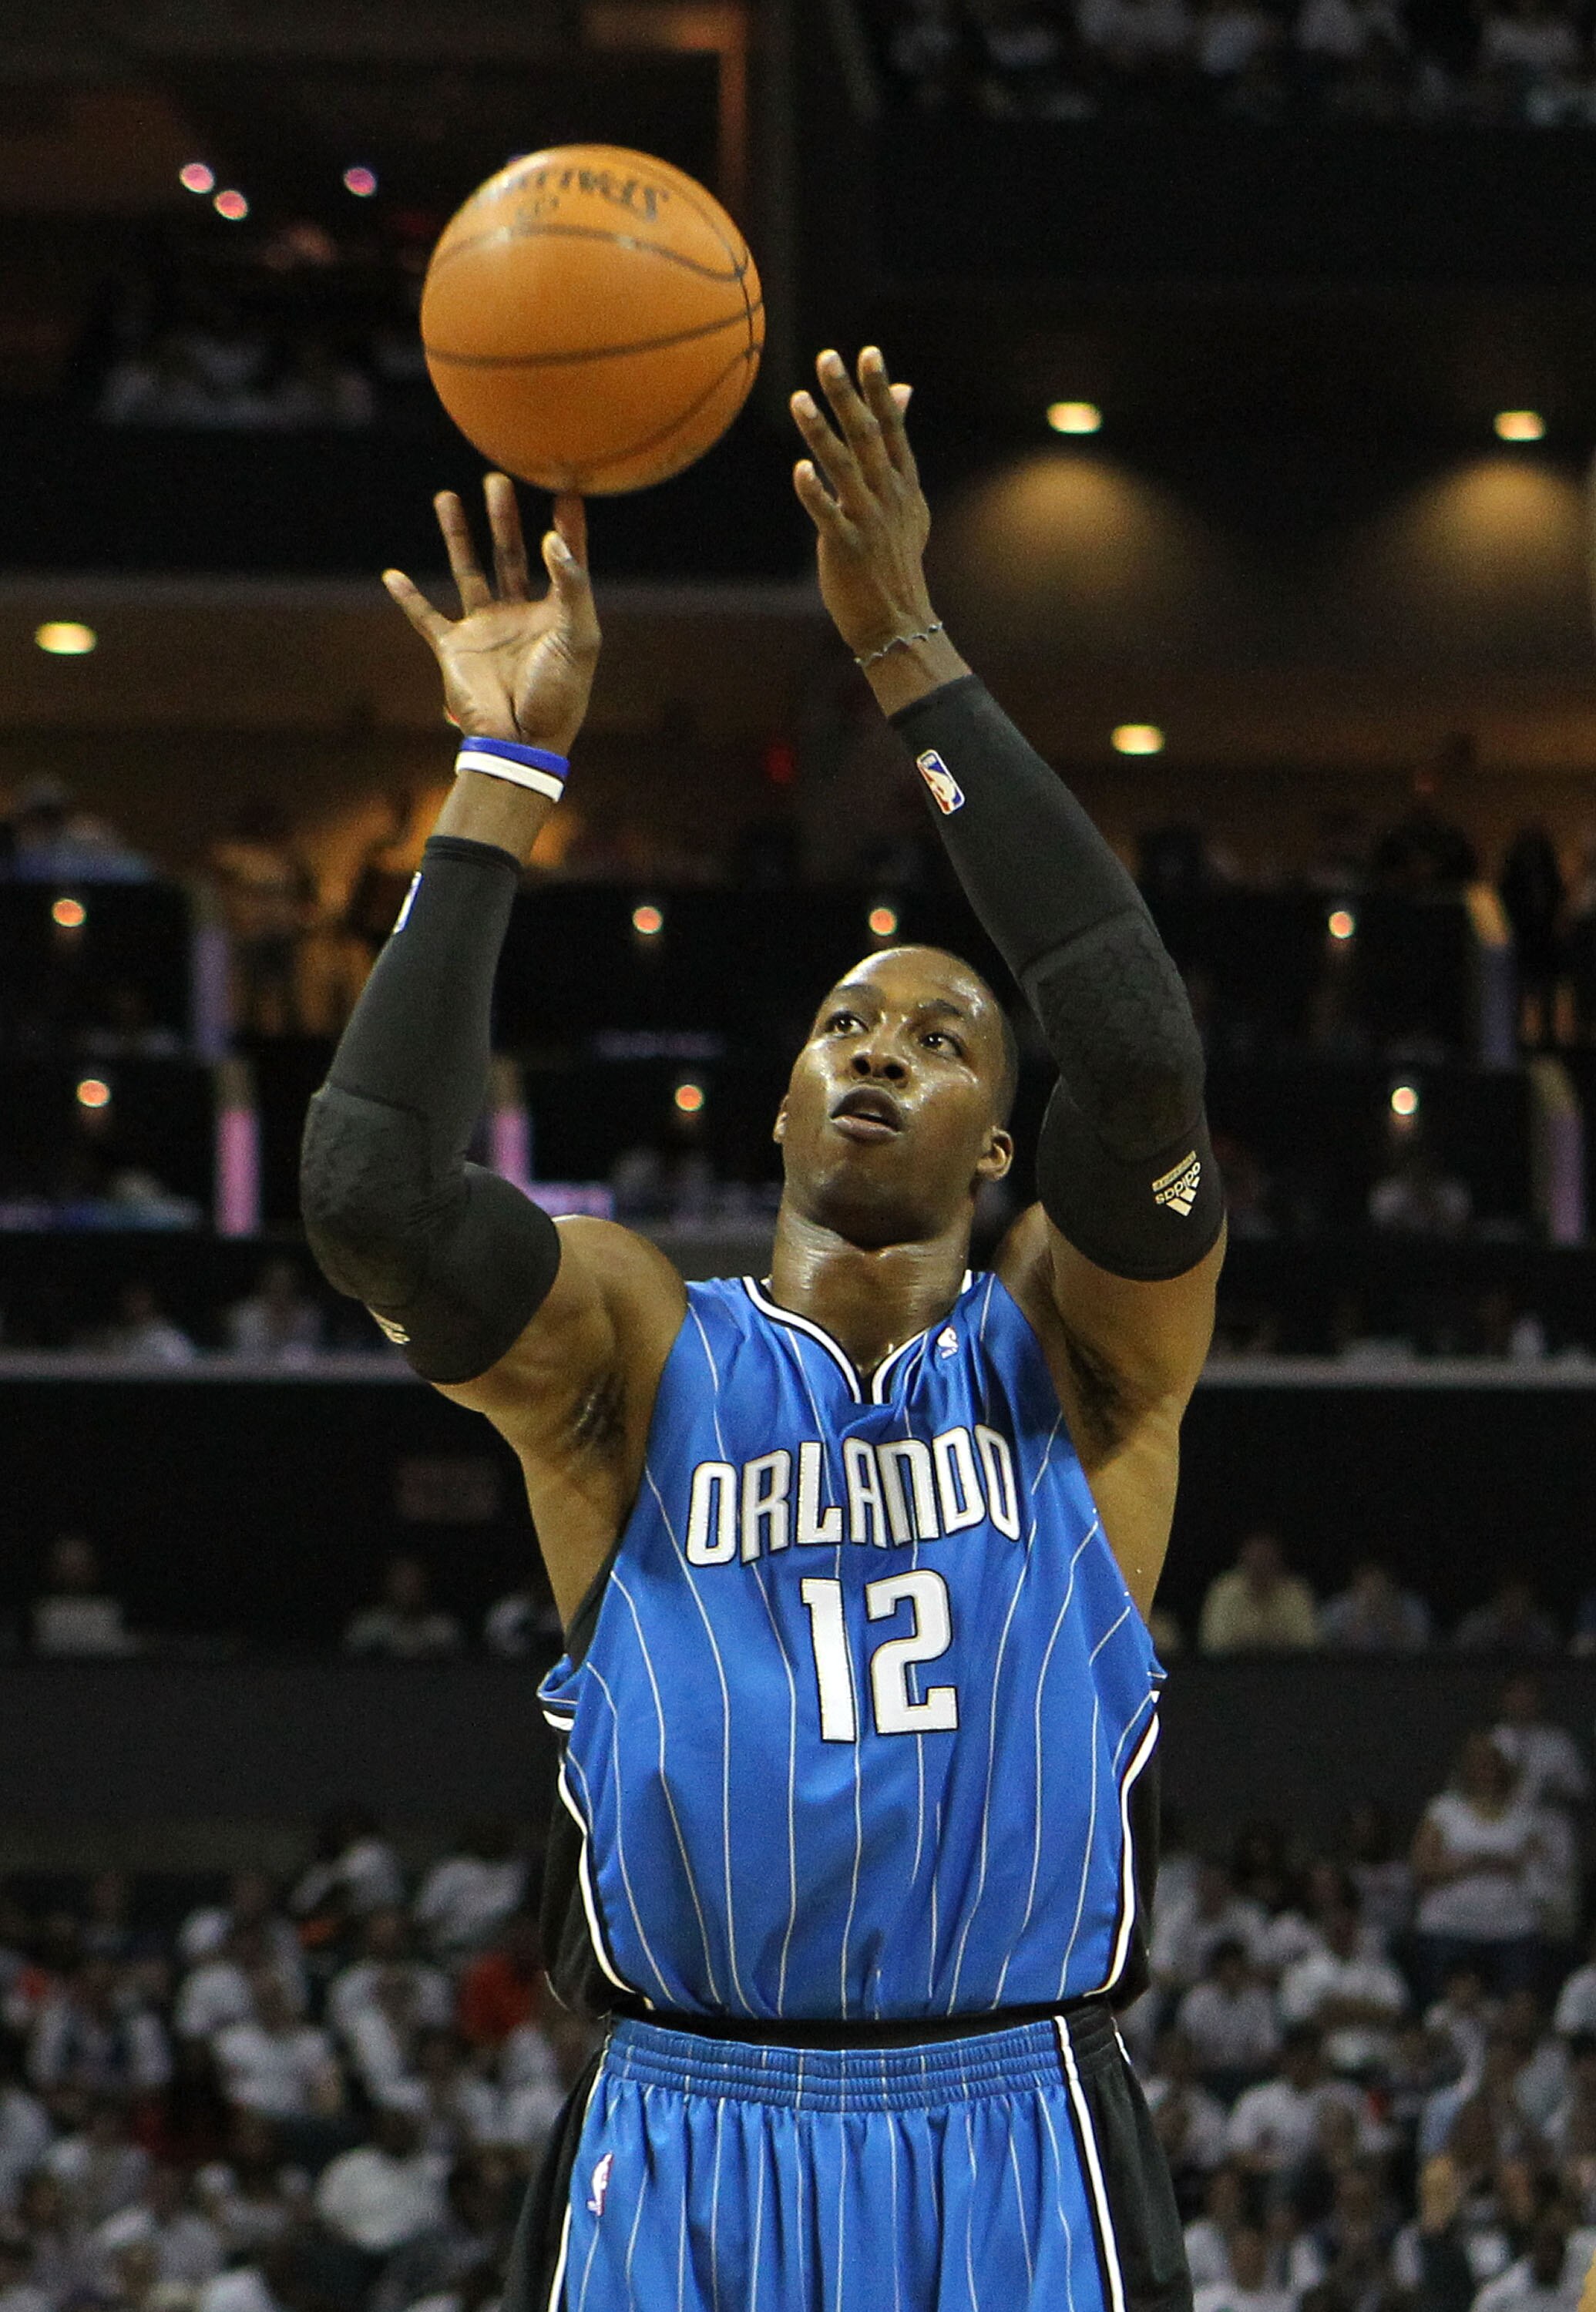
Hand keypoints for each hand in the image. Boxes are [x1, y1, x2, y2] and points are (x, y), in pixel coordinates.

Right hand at [383, 478, 600, 754]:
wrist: (523, 740)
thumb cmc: (560, 694)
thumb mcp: (579, 637)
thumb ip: (571, 586)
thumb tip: (551, 539)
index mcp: (555, 613)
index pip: (563, 560)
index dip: (566, 527)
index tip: (566, 488)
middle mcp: (519, 615)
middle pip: (511, 554)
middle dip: (503, 517)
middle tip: (497, 479)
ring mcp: (485, 629)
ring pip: (468, 571)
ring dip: (458, 536)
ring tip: (447, 496)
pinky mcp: (454, 648)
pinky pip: (426, 618)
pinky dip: (408, 598)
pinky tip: (393, 575)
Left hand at [790, 347, 939, 659]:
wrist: (897, 619)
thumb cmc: (895, 557)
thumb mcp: (906, 500)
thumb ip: (895, 447)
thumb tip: (903, 392)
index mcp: (903, 483)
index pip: (891, 428)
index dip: (879, 390)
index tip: (867, 353)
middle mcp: (888, 496)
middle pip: (866, 437)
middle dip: (847, 396)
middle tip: (827, 358)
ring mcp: (869, 521)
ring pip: (843, 469)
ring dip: (821, 433)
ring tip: (799, 400)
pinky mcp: (847, 548)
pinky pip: (829, 515)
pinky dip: (815, 493)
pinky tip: (799, 469)